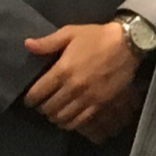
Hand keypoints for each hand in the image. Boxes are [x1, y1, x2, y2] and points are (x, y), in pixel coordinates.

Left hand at [21, 22, 140, 134]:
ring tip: (54, 112)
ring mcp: (87, 97)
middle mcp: (73, 87)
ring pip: (63, 117)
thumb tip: (27, 45)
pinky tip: (68, 119)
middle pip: (49, 108)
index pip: (38, 92)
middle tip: (42, 105)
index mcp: (62, 70)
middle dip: (42, 108)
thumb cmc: (97, 37)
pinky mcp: (100, 104)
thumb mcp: (70, 33)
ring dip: (55, 117)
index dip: (30, 99)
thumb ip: (48, 42)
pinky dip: (70, 123)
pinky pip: (80, 121)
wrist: (128, 44)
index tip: (29, 99)